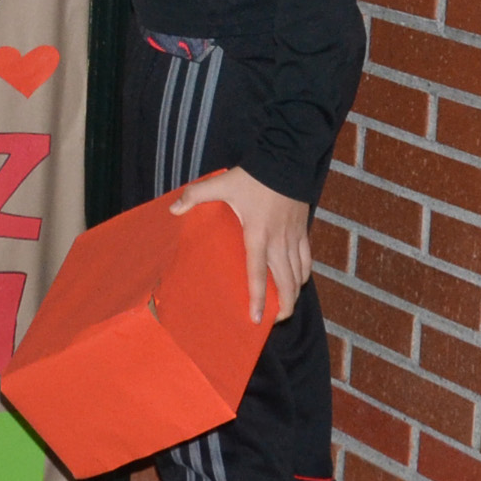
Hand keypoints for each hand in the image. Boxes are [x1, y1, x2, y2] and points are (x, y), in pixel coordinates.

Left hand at [171, 167, 310, 323]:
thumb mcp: (221, 184)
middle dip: (284, 306)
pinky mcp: (303, 231)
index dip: (259, 298)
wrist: (287, 160)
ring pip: (299, 275)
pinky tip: (298, 281)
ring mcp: (293, 238)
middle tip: (275, 320)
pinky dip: (304, 275)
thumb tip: (172, 209)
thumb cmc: (253, 176)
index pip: (258, 273)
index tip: (257, 319)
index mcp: (257, 234)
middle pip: (287, 283)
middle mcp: (278, 241)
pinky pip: (307, 260)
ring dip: (294, 294)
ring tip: (286, 307)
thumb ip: (195, 196)